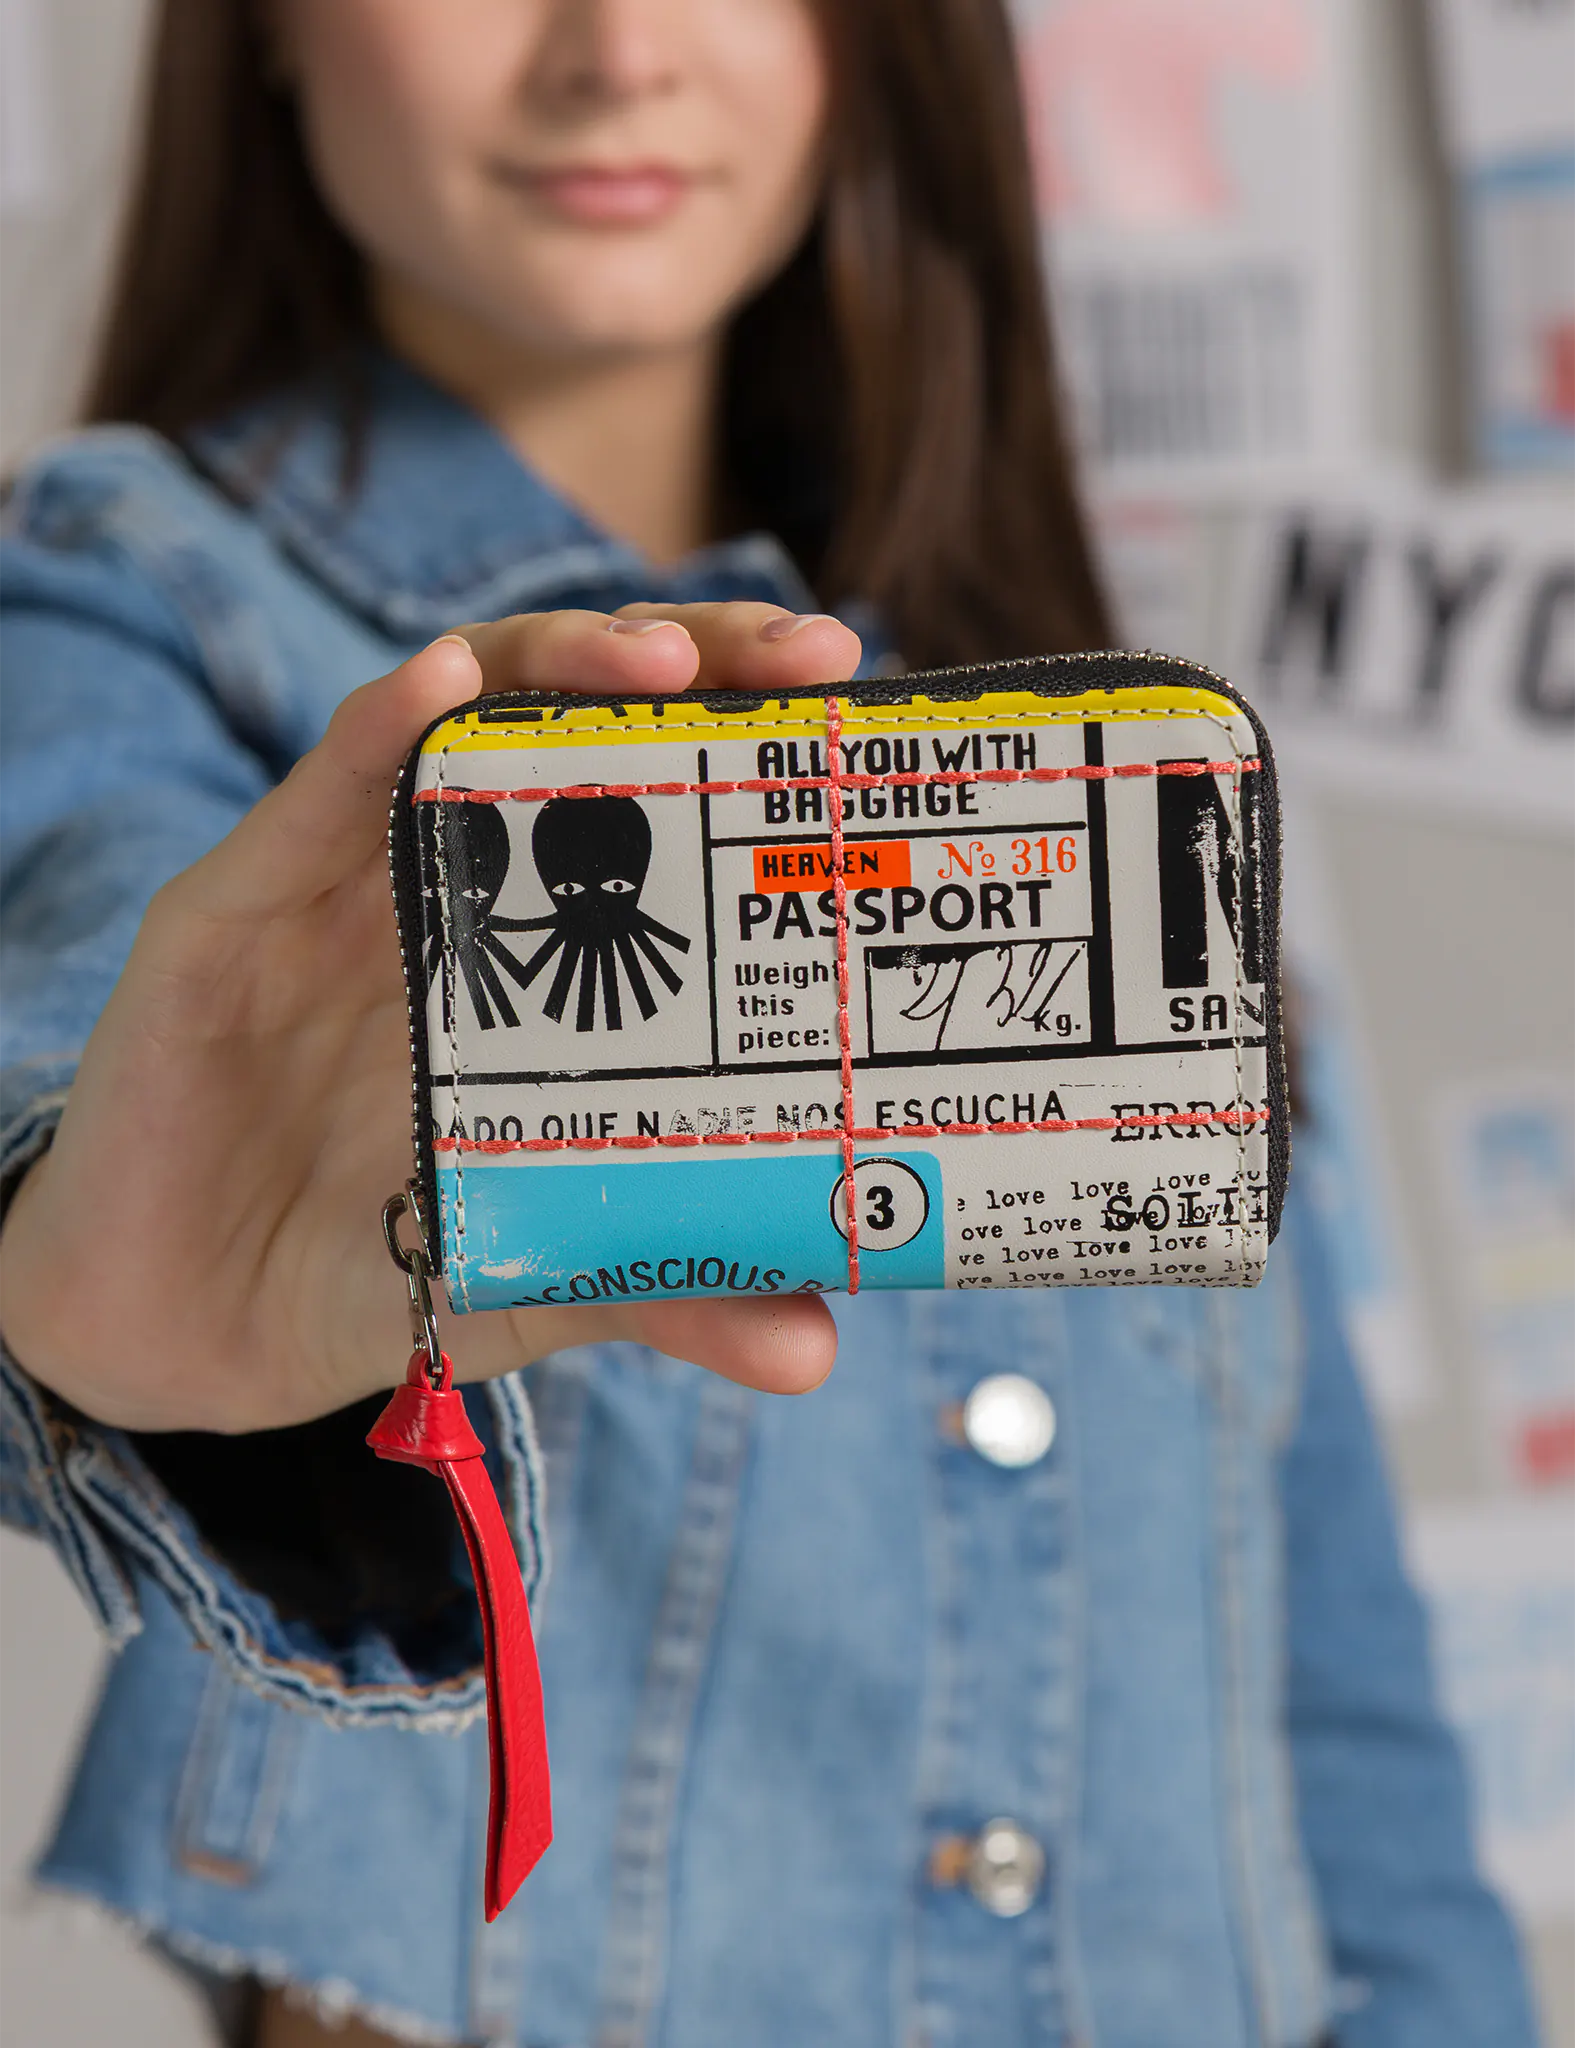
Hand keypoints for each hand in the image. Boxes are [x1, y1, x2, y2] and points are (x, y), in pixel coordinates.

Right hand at [0, 605, 858, 1431]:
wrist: (193, 1335)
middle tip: (806, 654)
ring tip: (663, 658)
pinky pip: (310, 795)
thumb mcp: (549, 1273)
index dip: (752, 736)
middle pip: (574, 713)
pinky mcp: (231, 911)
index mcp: (541, 947)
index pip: (656, 793)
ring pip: (451, 710)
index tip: (857, 710)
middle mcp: (452, 884)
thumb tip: (818, 1346)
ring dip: (558, 659)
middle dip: (694, 660)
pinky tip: (443, 687)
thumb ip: (676, 1285)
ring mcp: (341, 884)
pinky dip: (377, 731)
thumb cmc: (377, 1268)